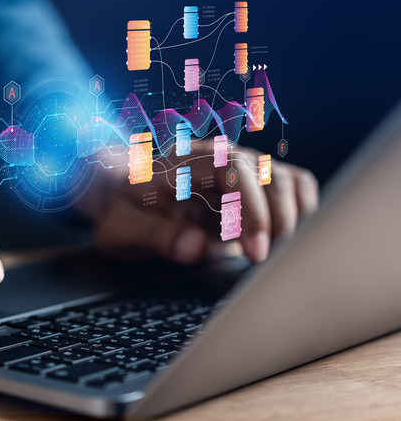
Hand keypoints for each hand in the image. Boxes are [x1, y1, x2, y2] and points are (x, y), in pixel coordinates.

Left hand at [78, 140, 318, 263]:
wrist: (118, 195)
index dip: (251, 208)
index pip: (234, 169)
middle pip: (270, 174)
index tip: (256, 251)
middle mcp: (218, 157)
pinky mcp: (252, 186)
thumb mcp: (122, 227)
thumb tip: (196, 247)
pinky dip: (301, 212)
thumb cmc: (120, 210)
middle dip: (278, 221)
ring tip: (277, 256)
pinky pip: (292, 188)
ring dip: (294, 219)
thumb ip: (156, 235)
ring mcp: (239, 169)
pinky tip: (284, 242)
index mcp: (185, 161)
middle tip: (267, 262)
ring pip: (287, 181)